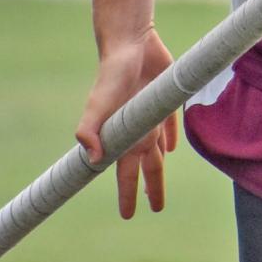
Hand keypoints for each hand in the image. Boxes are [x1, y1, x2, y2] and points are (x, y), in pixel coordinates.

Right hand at [75, 30, 178, 219]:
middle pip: (148, 168)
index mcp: (124, 138)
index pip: (126, 175)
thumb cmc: (112, 76)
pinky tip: (172, 146)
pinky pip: (170, 123)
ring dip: (160, 165)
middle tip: (155, 209)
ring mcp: (151, 116)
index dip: (128, 195)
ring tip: (159, 177)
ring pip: (159, 149)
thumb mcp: (98, 105)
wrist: (129, 44)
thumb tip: (93, 160)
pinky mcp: (165, 99)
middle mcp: (138, 131)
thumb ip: (89, 131)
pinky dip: (171, 136)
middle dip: (151, 189)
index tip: (128, 216)